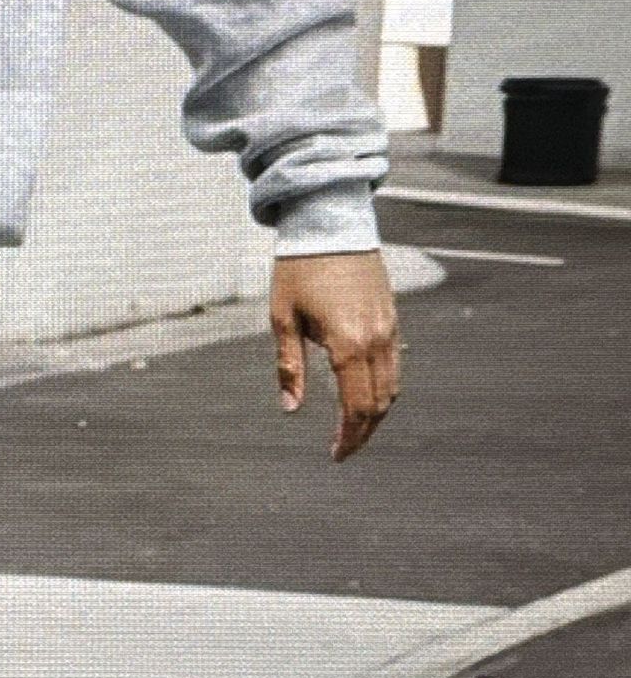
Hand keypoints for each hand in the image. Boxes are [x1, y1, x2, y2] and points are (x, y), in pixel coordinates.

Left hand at [270, 251, 400, 462]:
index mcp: (348, 344)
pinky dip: (383, 388)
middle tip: (343, 449)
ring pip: (392, 386)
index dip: (348, 437)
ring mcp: (389, 328)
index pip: (355, 407)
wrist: (330, 223)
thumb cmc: (299, 268)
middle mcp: (376, 339)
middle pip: (379, 403)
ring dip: (375, 413)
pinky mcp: (392, 317)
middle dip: (363, 432)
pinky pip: (395, 364)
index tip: (336, 455)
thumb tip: (290, 407)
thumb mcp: (283, 318)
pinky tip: (365, 395)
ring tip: (353, 429)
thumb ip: (289, 366)